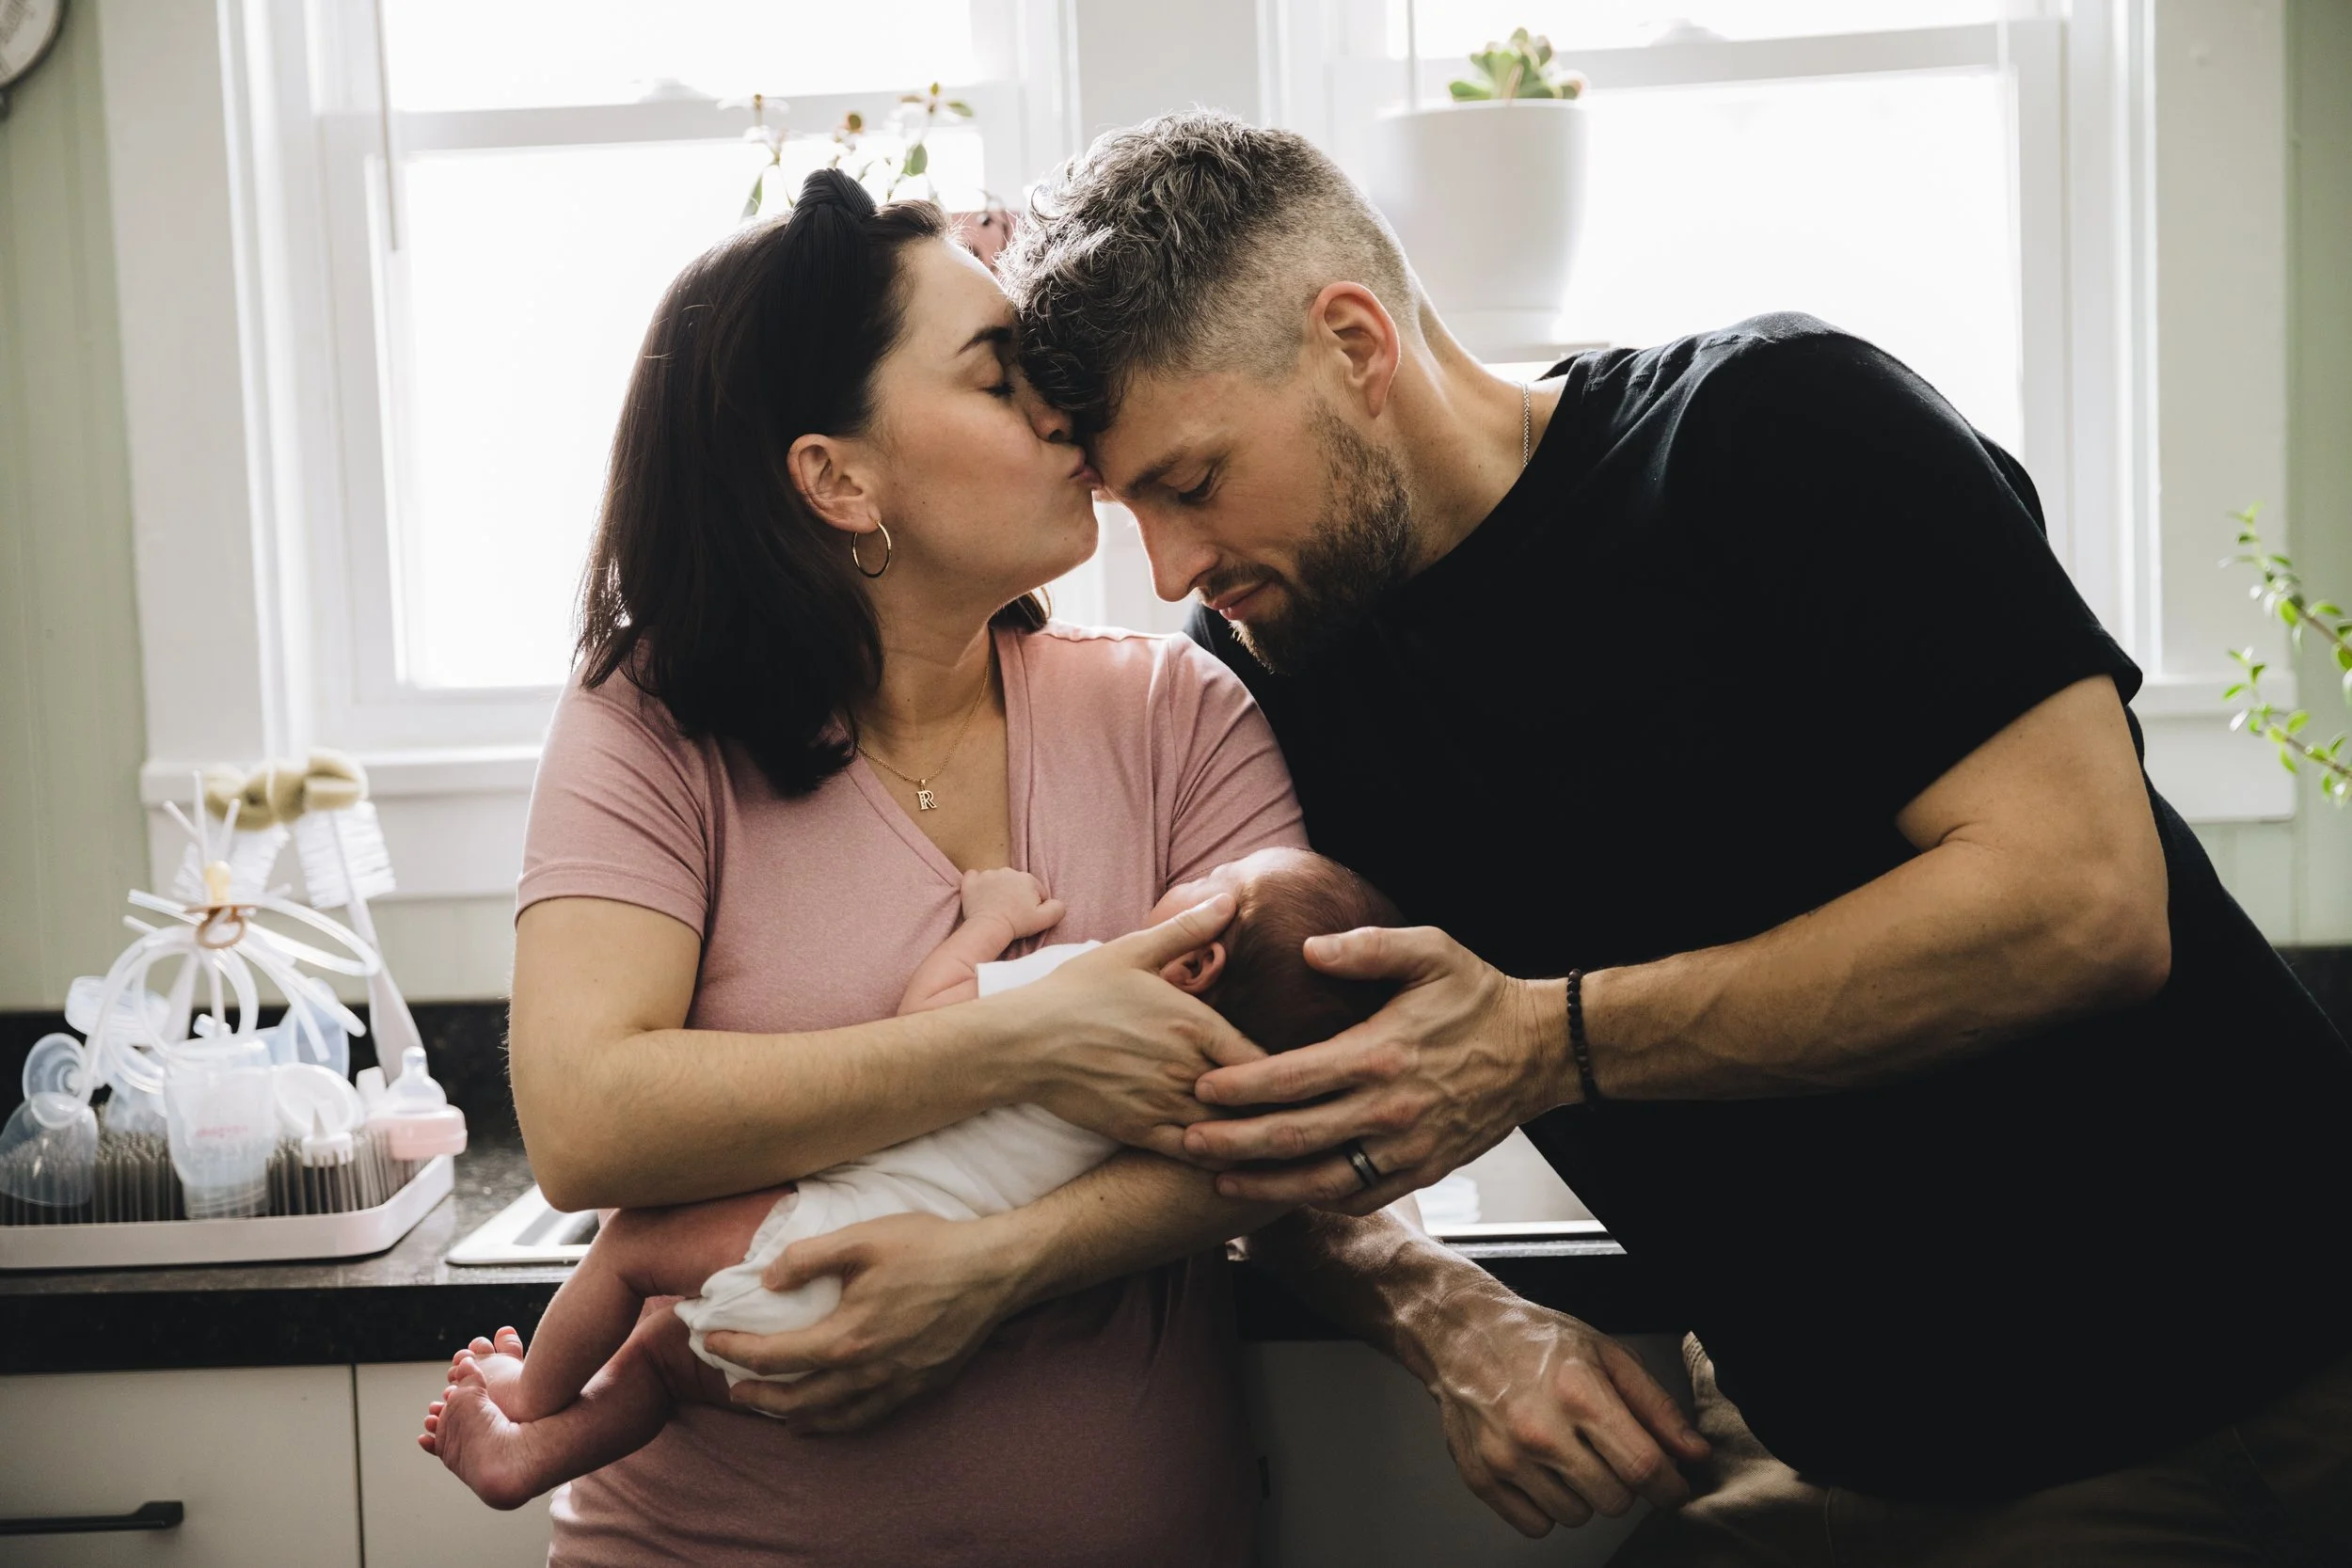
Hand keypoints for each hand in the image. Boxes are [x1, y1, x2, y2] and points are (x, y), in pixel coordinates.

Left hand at [701, 1211, 1032, 1432]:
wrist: (996, 1270)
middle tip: (732, 1389)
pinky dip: (840, 1423)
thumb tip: (766, 1281)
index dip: (736, 1351)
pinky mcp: (922, 1386)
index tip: (710, 1342)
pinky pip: (870, 1416)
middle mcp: (867, 1371)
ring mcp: (897, 1384)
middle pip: (798, 1398)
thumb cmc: (930, 1248)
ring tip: (775, 1412)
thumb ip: (808, 1258)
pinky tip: (832, 1416)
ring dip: (795, 1416)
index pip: (774, 1355)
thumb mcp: (863, 1238)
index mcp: (846, 1336)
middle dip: (758, 1396)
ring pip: (834, 1416)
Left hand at [959, 868, 1064, 939]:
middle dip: (1016, 896)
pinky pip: (974, 877)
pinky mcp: (971, 881)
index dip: (1034, 905)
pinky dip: (977, 885)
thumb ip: (1058, 908)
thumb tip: (1057, 903)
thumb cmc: (1017, 924)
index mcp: (1027, 878)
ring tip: (997, 908)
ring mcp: (987, 875)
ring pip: (997, 881)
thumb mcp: (1045, 919)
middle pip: (1016, 884)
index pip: (1036, 890)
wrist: (989, 928)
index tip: (1027, 916)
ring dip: (998, 891)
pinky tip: (980, 896)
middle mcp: (1008, 871)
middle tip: (1012, 913)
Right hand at [1009, 894, 1267, 1158]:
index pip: (1263, 1057)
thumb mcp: (1132, 951)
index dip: (1284, 1067)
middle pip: (1253, 1097)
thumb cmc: (1076, 992)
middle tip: (1293, 1107)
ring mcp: (1163, 1104)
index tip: (1293, 1069)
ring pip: (1229, 1130)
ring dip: (1250, 1131)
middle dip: (1274, 1103)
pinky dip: (1217, 1154)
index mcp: (1193, 1024)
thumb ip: (1187, 930)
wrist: (1022, 1042)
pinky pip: (1193, 1153)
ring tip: (1269, 1134)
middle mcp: (1186, 1067)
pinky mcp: (1139, 1132)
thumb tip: (1230, 898)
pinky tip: (1228, 1153)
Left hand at [1183, 926, 1565, 1213]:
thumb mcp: (1431, 951)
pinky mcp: (1424, 1171)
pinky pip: (1361, 1195)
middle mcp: (1388, 1110)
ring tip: (1220, 1183)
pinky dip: (1319, 1201)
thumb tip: (1310, 949)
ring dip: (1266, 1185)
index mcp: (1380, 1054)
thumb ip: (1367, 947)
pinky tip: (1286, 1194)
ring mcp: (1406, 1148)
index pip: (1293, 1078)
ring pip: (1321, 1181)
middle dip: (1233, 1144)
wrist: (1540, 1049)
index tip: (1201, 1087)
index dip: (1241, 1087)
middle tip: (1186, 1143)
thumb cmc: (1479, 996)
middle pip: (1294, 1137)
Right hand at [1420, 1290, 1708, 1534]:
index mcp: (1579, 1395)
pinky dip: (1546, 1506)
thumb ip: (1656, 1406)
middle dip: (1622, 1482)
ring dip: (1582, 1494)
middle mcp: (1540, 1431)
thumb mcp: (1606, 1355)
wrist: (1462, 1334)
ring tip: (1567, 1454)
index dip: (1670, 1486)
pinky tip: (1541, 1470)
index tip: (1672, 1486)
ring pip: (1577, 1517)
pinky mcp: (1481, 1478)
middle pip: (1615, 1501)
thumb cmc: (1535, 1340)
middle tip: (1606, 1452)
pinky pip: (1536, 1525)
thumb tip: (1693, 1452)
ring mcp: (1506, 1458)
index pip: (1644, 1467)